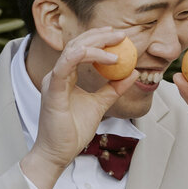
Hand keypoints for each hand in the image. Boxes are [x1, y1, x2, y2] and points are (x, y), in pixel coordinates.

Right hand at [21, 27, 137, 188]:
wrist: (58, 154)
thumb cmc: (73, 130)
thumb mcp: (100, 104)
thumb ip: (114, 88)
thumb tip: (134, 72)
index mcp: (65, 75)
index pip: (80, 48)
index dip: (98, 38)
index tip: (119, 36)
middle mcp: (57, 74)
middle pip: (77, 44)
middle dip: (100, 36)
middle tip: (121, 34)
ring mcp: (53, 81)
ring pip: (73, 49)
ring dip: (96, 44)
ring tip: (117, 45)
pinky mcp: (53, 91)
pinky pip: (66, 65)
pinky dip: (86, 56)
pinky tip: (107, 58)